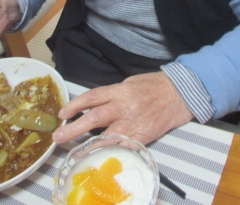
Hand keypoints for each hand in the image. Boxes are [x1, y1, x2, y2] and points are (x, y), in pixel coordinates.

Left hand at [52, 72, 194, 145]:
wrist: (180, 94)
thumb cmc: (155, 86)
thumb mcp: (131, 83)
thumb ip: (113, 94)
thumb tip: (96, 103)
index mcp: (120, 90)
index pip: (92, 97)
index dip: (75, 105)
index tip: (63, 114)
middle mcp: (124, 106)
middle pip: (94, 117)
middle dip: (74, 128)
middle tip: (59, 136)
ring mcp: (134, 123)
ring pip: (106, 135)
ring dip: (88, 144)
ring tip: (74, 151)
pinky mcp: (142, 136)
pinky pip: (123, 147)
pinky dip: (110, 152)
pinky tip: (99, 157)